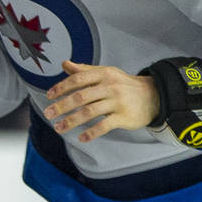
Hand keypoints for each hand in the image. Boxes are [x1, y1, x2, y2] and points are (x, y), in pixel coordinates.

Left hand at [43, 61, 160, 141]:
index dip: (62, 87)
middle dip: (62, 106)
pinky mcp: (124, 117)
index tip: (49, 96)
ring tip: (59, 128)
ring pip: (90, 112)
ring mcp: (117, 102)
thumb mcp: (106, 73)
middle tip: (48, 114)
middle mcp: (109, 87)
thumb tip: (65, 64)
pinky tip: (81, 138)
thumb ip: (84, 70)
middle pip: (81, 97)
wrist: (153, 95)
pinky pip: (105, 126)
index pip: (78, 79)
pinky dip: (91, 133)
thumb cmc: (124, 84)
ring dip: (72, 121)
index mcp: (103, 74)